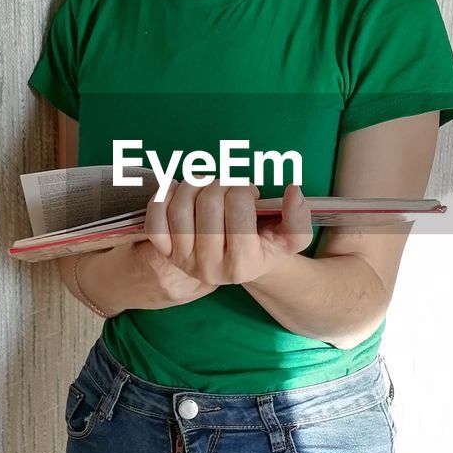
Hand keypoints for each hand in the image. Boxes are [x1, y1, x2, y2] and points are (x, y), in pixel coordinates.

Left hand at [143, 178, 313, 286]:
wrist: (241, 264)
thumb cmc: (265, 245)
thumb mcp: (289, 238)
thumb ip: (298, 218)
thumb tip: (293, 190)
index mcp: (242, 265)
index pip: (238, 208)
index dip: (244, 190)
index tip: (249, 193)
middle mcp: (210, 268)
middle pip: (208, 205)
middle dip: (221, 184)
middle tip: (228, 186)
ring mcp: (183, 261)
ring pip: (180, 209)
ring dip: (194, 184)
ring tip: (208, 185)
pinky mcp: (165, 253)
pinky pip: (154, 221)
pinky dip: (162, 198)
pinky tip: (177, 188)